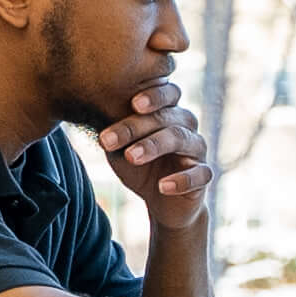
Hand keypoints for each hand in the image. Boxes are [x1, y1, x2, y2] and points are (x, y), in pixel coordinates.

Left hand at [94, 80, 214, 229]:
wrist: (164, 202)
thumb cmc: (140, 166)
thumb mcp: (121, 149)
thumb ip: (112, 132)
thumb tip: (91, 115)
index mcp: (168, 112)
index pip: (166, 94)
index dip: (153, 96)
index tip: (133, 103)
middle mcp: (186, 125)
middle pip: (165, 118)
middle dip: (135, 127)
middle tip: (109, 139)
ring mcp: (197, 149)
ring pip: (180, 140)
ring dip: (154, 146)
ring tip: (131, 157)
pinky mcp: (204, 175)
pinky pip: (200, 174)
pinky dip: (182, 180)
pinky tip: (163, 186)